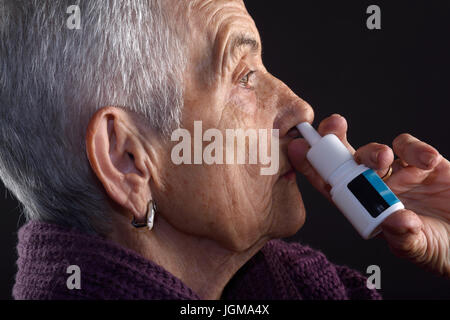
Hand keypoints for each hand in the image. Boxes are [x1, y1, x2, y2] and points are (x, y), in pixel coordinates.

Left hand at [288, 114, 449, 277]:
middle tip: (332, 128)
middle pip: (346, 160)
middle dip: (334, 141)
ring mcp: (398, 172)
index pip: (330, 185)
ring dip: (374, 151)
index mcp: (363, 207)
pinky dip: (416, 149)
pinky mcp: (423, 163)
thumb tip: (395, 222)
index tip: (297, 148)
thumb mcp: (419, 247)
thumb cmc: (438, 246)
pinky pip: (410, 147)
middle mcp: (374, 186)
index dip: (313, 167)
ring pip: (374, 152)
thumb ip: (407, 237)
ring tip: (383, 159)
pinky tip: (426, 161)